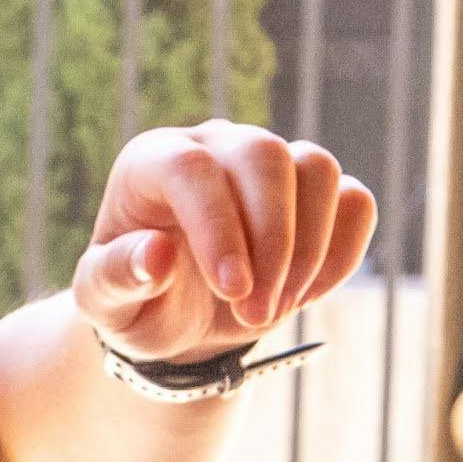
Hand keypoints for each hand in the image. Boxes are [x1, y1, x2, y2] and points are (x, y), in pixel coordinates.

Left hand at [75, 121, 378, 363]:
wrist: (177, 314)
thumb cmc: (137, 301)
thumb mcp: (108, 304)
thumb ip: (117, 278)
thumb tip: (155, 255)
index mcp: (152, 162)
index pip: (192, 169)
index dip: (218, 227)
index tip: (233, 291)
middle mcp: (214, 145)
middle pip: (265, 156)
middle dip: (271, 243)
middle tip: (255, 315)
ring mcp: (270, 163)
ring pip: (317, 170)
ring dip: (308, 250)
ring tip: (276, 308)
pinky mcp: (314, 193)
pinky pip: (354, 201)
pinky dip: (342, 252)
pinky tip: (308, 294)